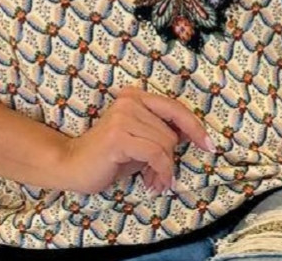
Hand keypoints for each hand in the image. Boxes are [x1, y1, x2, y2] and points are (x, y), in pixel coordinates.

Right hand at [57, 87, 214, 195]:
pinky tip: (152, 184)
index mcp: (135, 97)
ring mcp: (122, 117)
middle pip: (172, 132)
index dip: (195, 127)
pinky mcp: (118, 137)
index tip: (210, 146)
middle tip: (160, 177)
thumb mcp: (140, 141)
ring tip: (154, 182)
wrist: (72, 166)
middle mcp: (130, 101)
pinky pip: (155, 154)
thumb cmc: (108, 157)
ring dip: (165, 170)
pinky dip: (160, 172)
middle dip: (170, 159)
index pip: (175, 108)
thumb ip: (162, 134)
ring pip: (165, 145)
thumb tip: (195, 136)